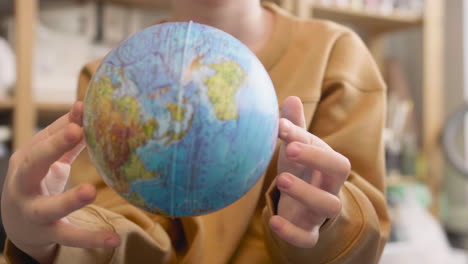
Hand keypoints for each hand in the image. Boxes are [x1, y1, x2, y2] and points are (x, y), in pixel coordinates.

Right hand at [1, 102, 119, 263]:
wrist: (17, 222)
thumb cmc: (38, 180)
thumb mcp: (47, 158)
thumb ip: (65, 136)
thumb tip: (83, 105)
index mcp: (25, 161)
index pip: (42, 139)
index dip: (61, 126)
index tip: (82, 109)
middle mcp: (23, 185)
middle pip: (32, 165)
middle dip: (52, 146)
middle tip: (77, 131)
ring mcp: (33, 211)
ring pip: (49, 207)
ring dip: (69, 199)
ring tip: (91, 190)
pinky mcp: (47, 233)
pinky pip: (69, 237)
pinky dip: (91, 239)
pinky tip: (114, 239)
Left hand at [269, 96, 350, 247]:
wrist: (303, 209)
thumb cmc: (301, 172)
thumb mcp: (296, 151)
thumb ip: (294, 129)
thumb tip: (291, 98)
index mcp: (327, 164)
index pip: (325, 148)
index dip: (305, 138)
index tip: (280, 126)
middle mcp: (329, 186)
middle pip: (340, 171)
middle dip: (318, 158)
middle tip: (290, 149)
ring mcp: (320, 211)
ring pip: (328, 205)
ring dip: (306, 192)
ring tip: (282, 180)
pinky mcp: (307, 232)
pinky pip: (306, 237)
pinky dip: (291, 231)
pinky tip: (272, 221)